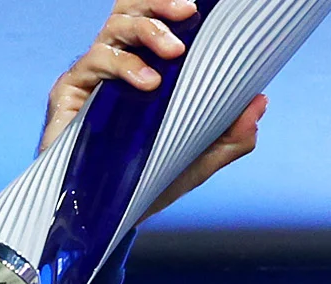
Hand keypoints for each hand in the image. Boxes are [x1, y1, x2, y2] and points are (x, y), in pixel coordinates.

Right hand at [38, 0, 265, 205]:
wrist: (106, 214)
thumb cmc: (148, 180)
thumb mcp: (198, 161)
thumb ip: (230, 136)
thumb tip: (260, 102)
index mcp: (147, 67)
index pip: (157, 20)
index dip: (173, 5)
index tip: (203, 7)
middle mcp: (118, 62)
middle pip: (133, 10)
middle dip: (160, 4)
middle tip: (188, 11)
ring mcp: (94, 75)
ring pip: (115, 27)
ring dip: (148, 31)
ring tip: (174, 53)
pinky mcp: (70, 91)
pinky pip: (94, 61)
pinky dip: (123, 65)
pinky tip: (147, 82)